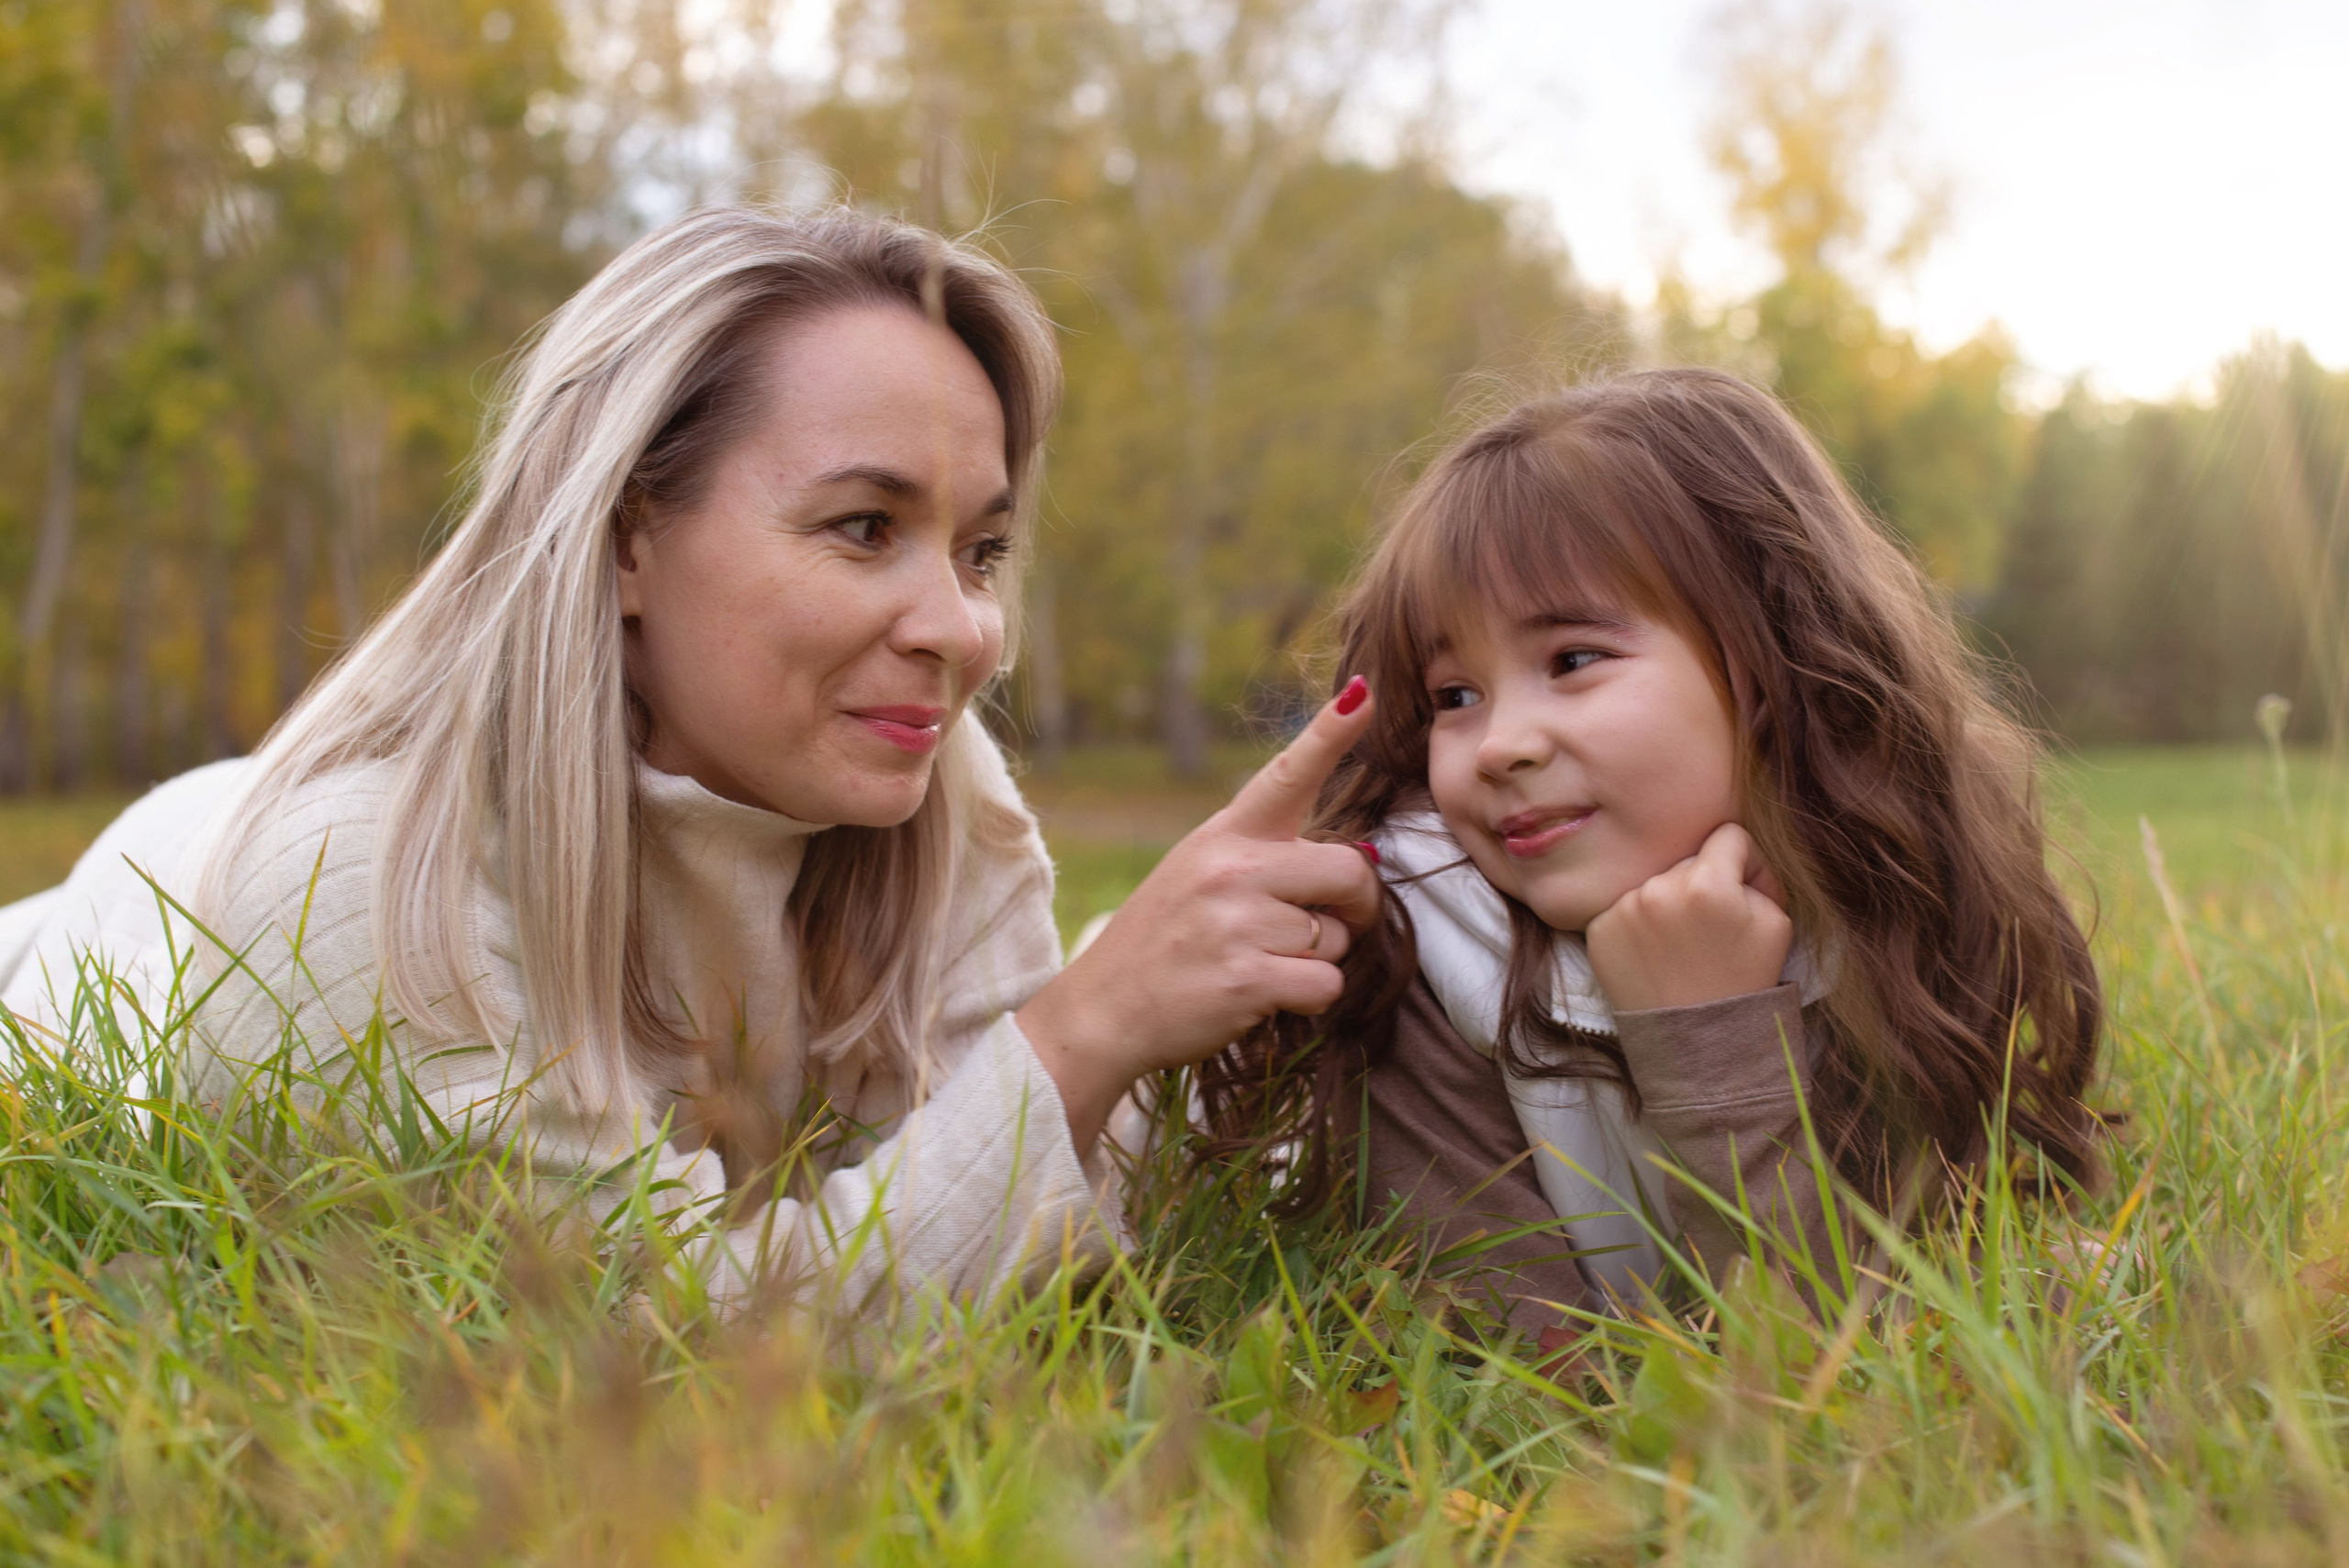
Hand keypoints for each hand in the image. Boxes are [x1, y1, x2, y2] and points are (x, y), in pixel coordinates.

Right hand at [1017, 680, 1382, 1153]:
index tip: (1363, 693)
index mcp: (1223, 835)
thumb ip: (1266, 861)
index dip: (1330, 734)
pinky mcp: (1247, 979)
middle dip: (1357, 906)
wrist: (1100, 1011)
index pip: (1286, 774)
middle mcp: (1232, 869)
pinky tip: (1265, 996)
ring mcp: (1238, 924)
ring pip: (1338, 937)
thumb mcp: (1197, 873)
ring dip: (1316, 959)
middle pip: (1350, 870)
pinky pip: (1326, 985)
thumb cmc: (1162, 942)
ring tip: (1261, 963)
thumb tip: (1360, 862)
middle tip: (1332, 923)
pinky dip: (1310, 999)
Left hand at [1584, 823, 1791, 1013]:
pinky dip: (1639, 925)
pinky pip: (1624, 907)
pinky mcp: (1598, 929)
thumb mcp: (1776, 924)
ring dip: (1669, 904)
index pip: (1728, 835)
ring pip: (1654, 883)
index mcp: (1707, 884)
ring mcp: (1623, 909)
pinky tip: (1654, 954)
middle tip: (1711, 929)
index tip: (1743, 888)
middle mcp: (1659, 889)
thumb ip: (1756, 876)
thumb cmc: (1744, 981)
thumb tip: (1734, 858)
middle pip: (1688, 861)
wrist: (1698, 1041)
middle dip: (1704, 885)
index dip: (1744, 860)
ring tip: (1680, 947)